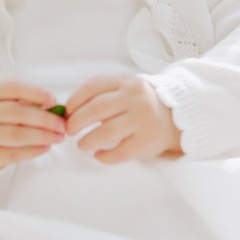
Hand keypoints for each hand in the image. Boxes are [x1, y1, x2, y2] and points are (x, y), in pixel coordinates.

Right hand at [0, 80, 66, 169]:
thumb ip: (22, 100)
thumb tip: (53, 107)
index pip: (14, 88)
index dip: (36, 93)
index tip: (53, 100)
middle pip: (20, 114)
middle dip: (46, 119)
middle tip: (62, 124)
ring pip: (18, 135)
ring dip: (43, 136)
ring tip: (58, 137)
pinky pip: (13, 153)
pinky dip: (32, 151)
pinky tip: (45, 147)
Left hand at [63, 75, 182, 164]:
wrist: (174, 116)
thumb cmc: (139, 103)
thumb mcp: (124, 88)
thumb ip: (101, 94)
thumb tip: (69, 111)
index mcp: (125, 82)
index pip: (93, 86)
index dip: (74, 100)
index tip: (66, 112)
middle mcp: (134, 98)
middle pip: (97, 109)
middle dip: (76, 121)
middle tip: (69, 130)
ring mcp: (142, 119)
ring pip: (107, 132)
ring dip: (88, 140)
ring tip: (82, 144)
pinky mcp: (146, 141)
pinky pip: (121, 152)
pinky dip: (105, 156)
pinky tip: (99, 155)